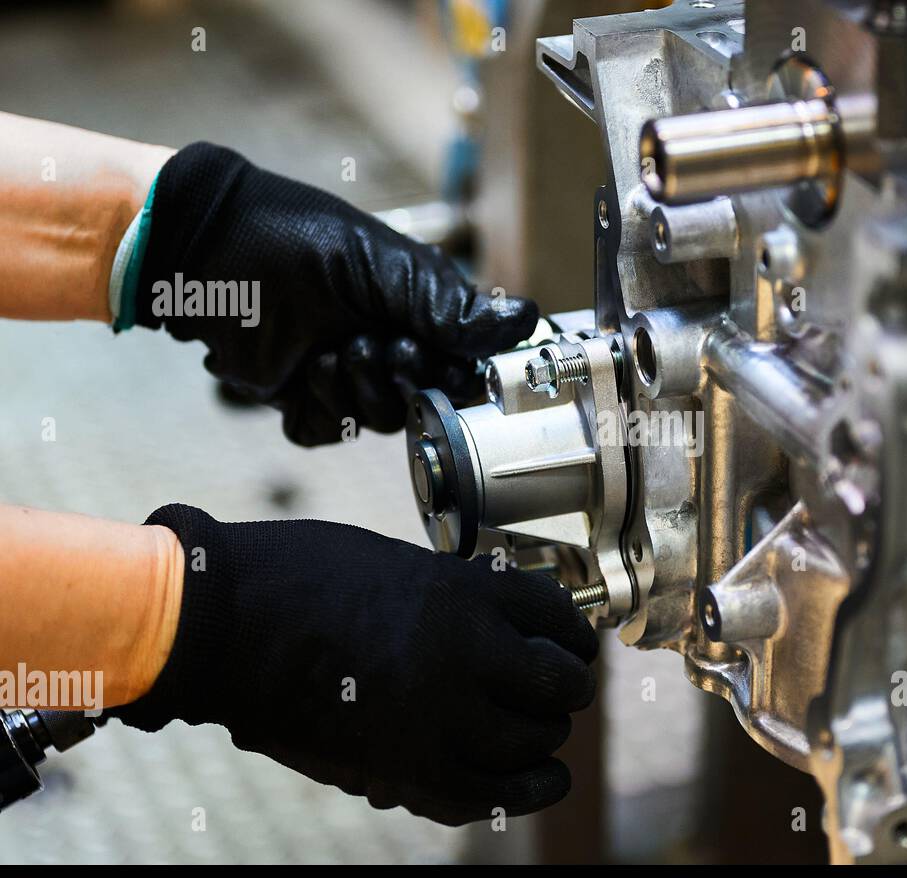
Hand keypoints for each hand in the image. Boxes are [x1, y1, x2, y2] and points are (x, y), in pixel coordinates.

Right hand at [110, 505, 597, 824]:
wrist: (218, 621)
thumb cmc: (297, 578)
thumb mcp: (395, 565)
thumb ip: (455, 598)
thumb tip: (502, 631)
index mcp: (461, 591)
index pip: (557, 616)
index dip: (575, 635)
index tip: (573, 645)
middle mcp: (461, 652)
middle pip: (558, 686)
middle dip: (567, 688)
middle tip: (559, 691)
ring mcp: (433, 714)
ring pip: (531, 741)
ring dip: (543, 737)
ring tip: (538, 731)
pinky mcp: (400, 766)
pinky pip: (487, 794)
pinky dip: (523, 790)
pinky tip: (541, 780)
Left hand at [131, 143, 537, 444]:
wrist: (205, 252)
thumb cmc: (292, 239)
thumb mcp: (383, 266)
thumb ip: (449, 306)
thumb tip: (524, 320)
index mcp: (418, 311)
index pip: (464, 365)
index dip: (455, 372)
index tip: (432, 354)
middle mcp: (389, 346)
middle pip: (425, 401)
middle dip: (401, 377)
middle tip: (375, 342)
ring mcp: (347, 375)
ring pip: (380, 421)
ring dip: (357, 387)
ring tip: (331, 348)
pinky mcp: (304, 399)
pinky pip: (328, 431)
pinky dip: (318, 408)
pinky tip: (304, 369)